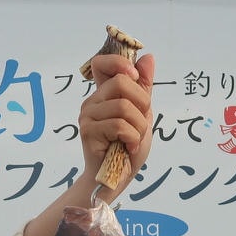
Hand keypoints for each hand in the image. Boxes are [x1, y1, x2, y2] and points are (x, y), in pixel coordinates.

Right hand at [78, 51, 155, 198]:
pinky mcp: (88, 131)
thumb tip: (148, 58)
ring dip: (139, 127)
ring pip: (124, 106)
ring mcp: (88, 115)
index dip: (118, 63)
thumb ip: (144, 88)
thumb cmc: (128, 147)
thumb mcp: (143, 114)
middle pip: (122, 82)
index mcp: (104, 94)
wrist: (117, 178)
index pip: (101, 63)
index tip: (134, 76)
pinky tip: (128, 147)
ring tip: (134, 140)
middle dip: (142, 104)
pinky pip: (120, 125)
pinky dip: (133, 138)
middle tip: (140, 125)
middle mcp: (93, 101)